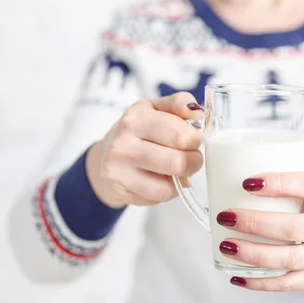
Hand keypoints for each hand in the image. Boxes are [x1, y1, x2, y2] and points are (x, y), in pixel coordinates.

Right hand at [86, 92, 203, 208]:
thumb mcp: (155, 108)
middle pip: (177, 163)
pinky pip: (159, 198)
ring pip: (169, 187)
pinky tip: (162, 179)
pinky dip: (168, 190)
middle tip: (191, 156)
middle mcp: (123, 146)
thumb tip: (199, 112)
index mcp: (135, 120)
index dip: (195, 139)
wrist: (105, 155)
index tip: (193, 138)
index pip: (180, 135)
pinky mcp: (121, 193)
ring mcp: (120, 172)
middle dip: (194, 161)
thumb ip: (179, 104)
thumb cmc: (137, 131)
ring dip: (181, 179)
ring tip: (176, 168)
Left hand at [217, 173, 303, 290]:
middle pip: (293, 228)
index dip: (277, 184)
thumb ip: (299, 190)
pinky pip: (289, 284)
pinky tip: (237, 276)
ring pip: (288, 260)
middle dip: (255, 223)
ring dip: (253, 254)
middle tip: (226, 216)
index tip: (248, 182)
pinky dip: (261, 282)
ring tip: (227, 246)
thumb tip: (248, 185)